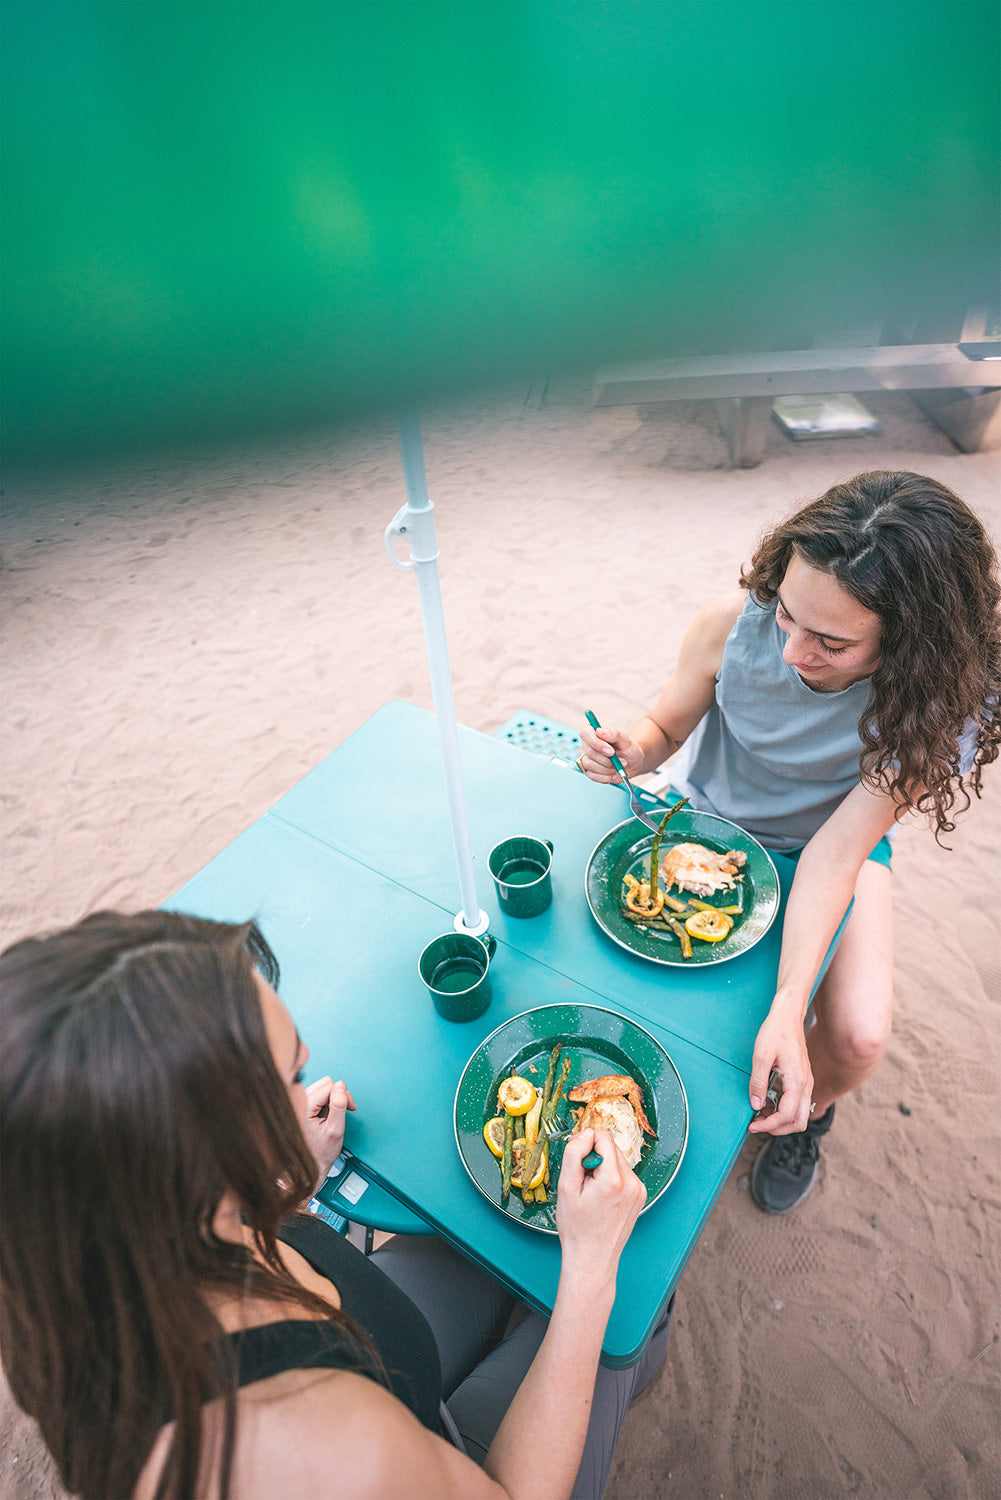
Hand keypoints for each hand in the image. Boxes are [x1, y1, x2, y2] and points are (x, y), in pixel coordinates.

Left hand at [302, 1077, 356, 1184]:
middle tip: (342, 1113)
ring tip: (332, 1116)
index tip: (349, 1108)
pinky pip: (319, 1094)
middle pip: (325, 1083)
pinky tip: (327, 1115)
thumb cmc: (320, 1153)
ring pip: (323, 1087)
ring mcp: (300, 1104)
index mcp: (303, 1107)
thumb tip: (341, 1085)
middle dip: (338, 1095)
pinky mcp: (303, 1106)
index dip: (343, 1096)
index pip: (329, 1086)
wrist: (310, 1166)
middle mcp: (298, 1103)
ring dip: (332, 1099)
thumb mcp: (335, 1130)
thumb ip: (339, 1106)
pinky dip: (327, 1102)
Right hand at [555, 1130, 645, 1286]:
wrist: (592, 1258)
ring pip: (617, 1160)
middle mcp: (632, 1182)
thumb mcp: (566, 1187)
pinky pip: (623, 1174)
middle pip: (611, 1147)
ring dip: (603, 1168)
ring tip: (592, 1193)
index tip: (577, 1164)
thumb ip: (574, 1154)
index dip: (586, 1144)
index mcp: (614, 1179)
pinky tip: (602, 1198)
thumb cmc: (577, 1228)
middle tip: (583, 1183)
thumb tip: (585, 1133)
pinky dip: (611, 1178)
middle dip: (594, 1158)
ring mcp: (639, 1190)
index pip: (603, 1137)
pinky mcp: (640, 1196)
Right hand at [578, 724, 642, 784]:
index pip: (585, 733)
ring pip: (589, 764)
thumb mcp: (625, 740)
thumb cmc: (627, 749)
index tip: (611, 752)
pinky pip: (592, 776)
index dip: (597, 743)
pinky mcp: (588, 771)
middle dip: (607, 760)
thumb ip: (614, 734)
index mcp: (593, 733)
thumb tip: (599, 731)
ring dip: (607, 769)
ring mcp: (586, 759)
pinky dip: (605, 777)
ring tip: (618, 768)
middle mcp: (587, 745)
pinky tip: (613, 775)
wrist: (631, 763)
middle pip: (590, 752)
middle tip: (622, 761)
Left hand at [747, 1011, 812, 1134]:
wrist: (788, 1016)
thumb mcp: (761, 1056)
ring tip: (760, 1116)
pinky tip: (768, 1104)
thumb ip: (758, 1083)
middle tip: (757, 1125)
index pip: (786, 1115)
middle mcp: (806, 1084)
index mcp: (797, 1080)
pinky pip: (799, 1104)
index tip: (752, 1126)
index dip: (768, 1125)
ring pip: (800, 1115)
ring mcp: (807, 1082)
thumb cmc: (775, 1032)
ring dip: (782, 1121)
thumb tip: (756, 1105)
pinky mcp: (804, 1079)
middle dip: (778, 1129)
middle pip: (799, 1121)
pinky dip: (785, 1111)